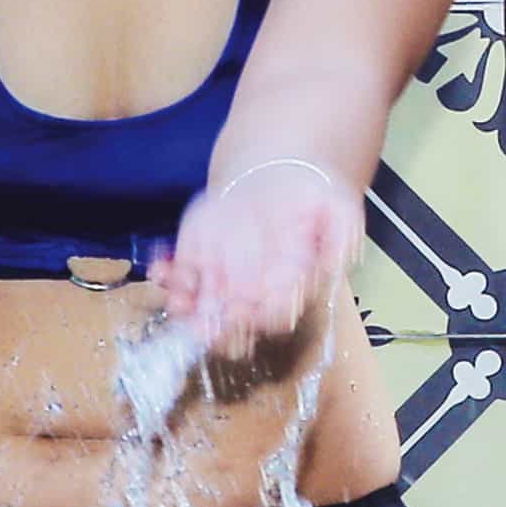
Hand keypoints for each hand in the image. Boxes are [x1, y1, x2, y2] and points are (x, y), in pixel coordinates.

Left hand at [146, 161, 361, 358]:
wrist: (280, 178)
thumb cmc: (313, 199)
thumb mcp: (338, 211)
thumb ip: (342, 237)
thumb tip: (343, 260)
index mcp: (289, 288)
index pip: (275, 315)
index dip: (261, 319)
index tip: (249, 312)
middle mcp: (253, 293)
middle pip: (233, 325)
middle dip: (218, 328)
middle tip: (206, 323)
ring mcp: (221, 280)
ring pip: (200, 308)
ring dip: (186, 309)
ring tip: (178, 299)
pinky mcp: (197, 261)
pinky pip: (178, 278)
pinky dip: (167, 277)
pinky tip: (161, 268)